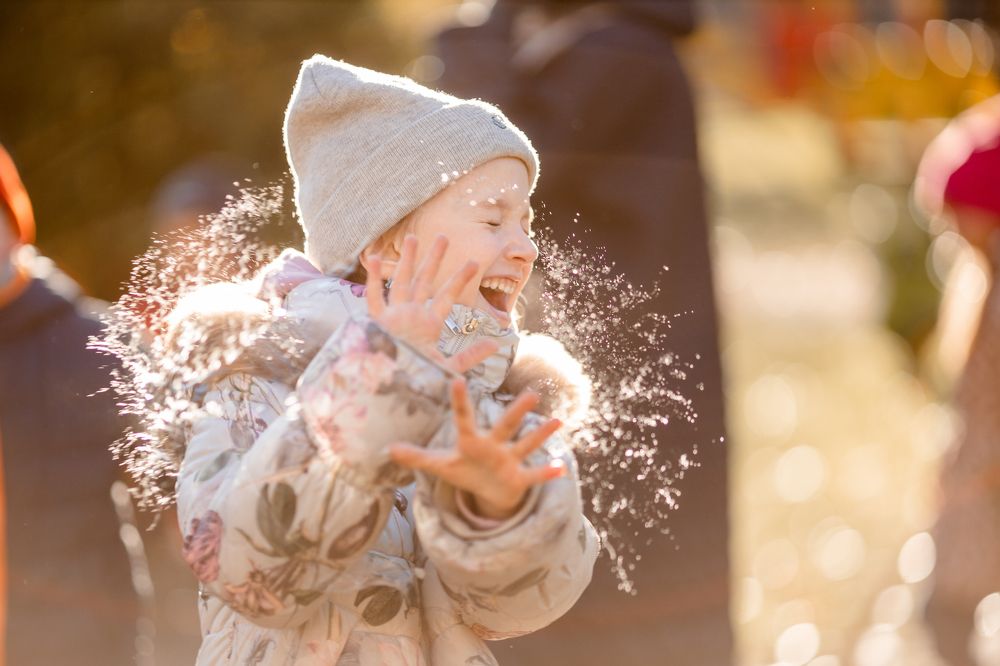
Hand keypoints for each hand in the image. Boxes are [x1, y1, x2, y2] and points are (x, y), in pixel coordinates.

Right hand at [365, 234, 496, 373]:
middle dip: (433, 259)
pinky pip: (374, 298)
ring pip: (401, 282)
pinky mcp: (377, 323)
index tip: (473, 263)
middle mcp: (411, 315)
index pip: (447, 296)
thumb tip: (496, 344)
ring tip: (413, 237)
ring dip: (407, 261)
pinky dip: (374, 280)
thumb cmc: (419, 379)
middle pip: (424, 281)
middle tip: (443, 237)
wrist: (393, 388)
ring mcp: (394, 317)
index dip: (459, 279)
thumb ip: (470, 356)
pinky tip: (374, 258)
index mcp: (428, 324)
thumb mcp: (448, 368)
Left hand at [389, 377, 565, 519]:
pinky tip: (561, 468)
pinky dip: (546, 474)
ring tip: (556, 422)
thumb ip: (417, 457)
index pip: (464, 419)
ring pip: (526, 445)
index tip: (457, 380)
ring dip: (540, 435)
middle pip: (505, 426)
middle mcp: (494, 446)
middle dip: (516, 412)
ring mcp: (509, 460)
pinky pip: (533, 476)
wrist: (491, 491)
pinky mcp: (519, 478)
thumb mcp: (440, 467)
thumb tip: (388, 449)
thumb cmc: (466, 472)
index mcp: (471, 442)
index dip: (460, 402)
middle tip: (531, 394)